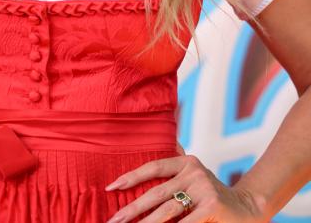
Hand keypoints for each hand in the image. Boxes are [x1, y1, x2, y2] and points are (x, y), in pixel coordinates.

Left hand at [106, 155, 267, 222]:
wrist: (247, 208)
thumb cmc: (212, 194)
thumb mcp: (194, 176)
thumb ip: (175, 167)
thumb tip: (163, 142)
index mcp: (185, 162)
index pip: (152, 167)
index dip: (130, 177)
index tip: (110, 188)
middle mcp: (194, 172)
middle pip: (156, 192)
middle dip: (132, 208)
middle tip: (114, 220)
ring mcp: (204, 188)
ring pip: (167, 209)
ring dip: (147, 222)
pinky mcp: (212, 205)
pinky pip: (186, 221)